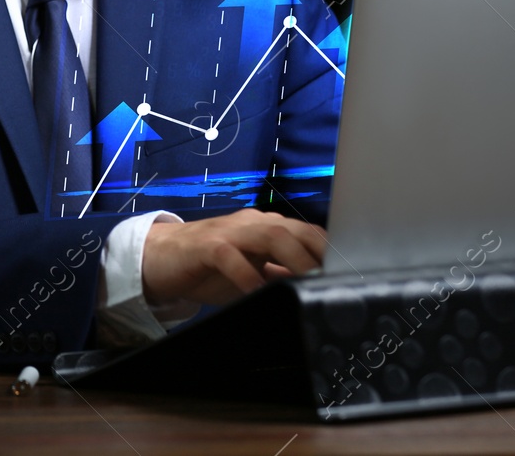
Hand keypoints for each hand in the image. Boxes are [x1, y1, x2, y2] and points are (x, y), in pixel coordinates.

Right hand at [141, 210, 325, 306]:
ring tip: (309, 280)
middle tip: (340, 277)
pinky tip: (257, 290)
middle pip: (296, 229)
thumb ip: (281, 277)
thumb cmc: (210, 267)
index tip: (354, 271)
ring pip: (270, 235)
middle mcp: (253, 224)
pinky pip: (231, 256)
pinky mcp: (206, 246)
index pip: (308, 233)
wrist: (160, 257)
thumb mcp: (252, 275)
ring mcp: (230, 232)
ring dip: (294, 257)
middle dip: (321, 251)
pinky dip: (247, 274)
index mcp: (268, 229)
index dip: (331, 250)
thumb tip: (318, 289)